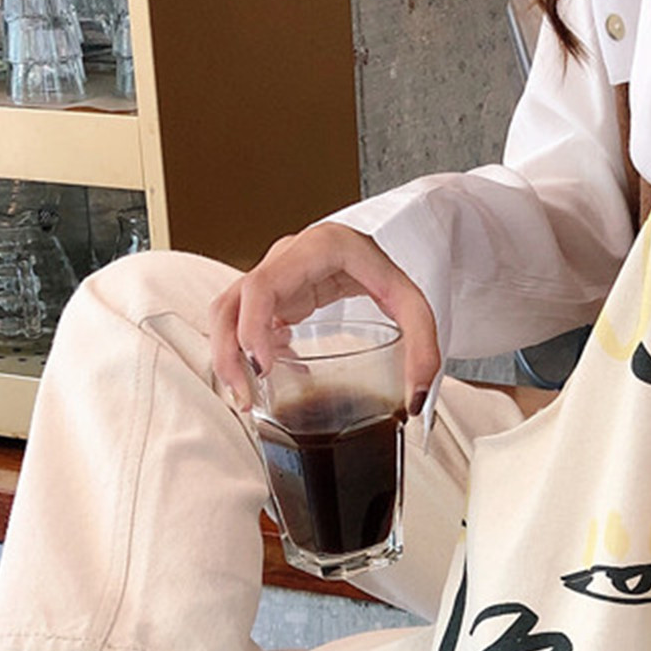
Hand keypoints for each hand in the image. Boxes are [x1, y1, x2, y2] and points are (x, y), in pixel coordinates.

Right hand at [209, 222, 440, 412]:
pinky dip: (246, 351)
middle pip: (231, 304)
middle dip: (229, 355)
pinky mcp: (271, 295)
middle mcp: (284, 258)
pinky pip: (242, 322)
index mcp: (315, 250)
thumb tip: (415, 400)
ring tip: (247, 398)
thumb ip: (423, 349)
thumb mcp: (414, 307)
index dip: (252, 327)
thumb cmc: (389, 272)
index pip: (263, 286)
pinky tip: (271, 374)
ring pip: (227, 314)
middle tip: (246, 398)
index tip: (262, 367)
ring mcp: (273, 276)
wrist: (376, 251)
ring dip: (228, 356)